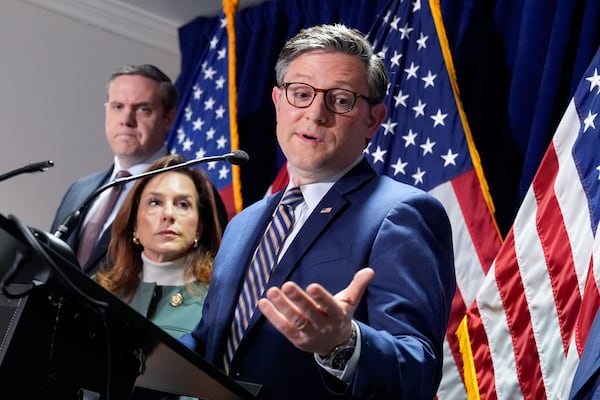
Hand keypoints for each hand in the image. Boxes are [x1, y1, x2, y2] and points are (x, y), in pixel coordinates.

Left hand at [257, 267, 373, 355]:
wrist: (336, 346)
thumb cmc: (339, 316)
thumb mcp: (350, 302)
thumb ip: (357, 285)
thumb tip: (369, 270)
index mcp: (337, 315)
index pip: (329, 306)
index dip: (321, 297)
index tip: (312, 286)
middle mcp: (323, 326)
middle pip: (309, 313)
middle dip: (298, 299)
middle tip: (286, 285)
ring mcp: (309, 334)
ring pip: (295, 320)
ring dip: (282, 306)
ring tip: (272, 291)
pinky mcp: (297, 340)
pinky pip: (283, 328)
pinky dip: (272, 316)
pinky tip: (263, 303)